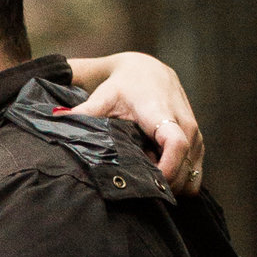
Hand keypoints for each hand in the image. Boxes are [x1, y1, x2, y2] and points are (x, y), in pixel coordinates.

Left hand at [70, 52, 204, 193]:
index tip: (149, 183)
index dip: (167, 170)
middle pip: (184, 169)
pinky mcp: (199, 144)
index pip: (177, 145)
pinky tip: (157, 171)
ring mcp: (196, 136)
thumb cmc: (124, 86)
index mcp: (162, 114)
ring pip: (192, 177)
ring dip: (170, 185)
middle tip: (136, 185)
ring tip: (145, 174)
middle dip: (163, 185)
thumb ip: (84, 112)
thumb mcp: (103, 96)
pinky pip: (195, 175)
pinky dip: (179, 180)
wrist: (149, 71)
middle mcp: (186, 125)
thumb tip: (57, 121)